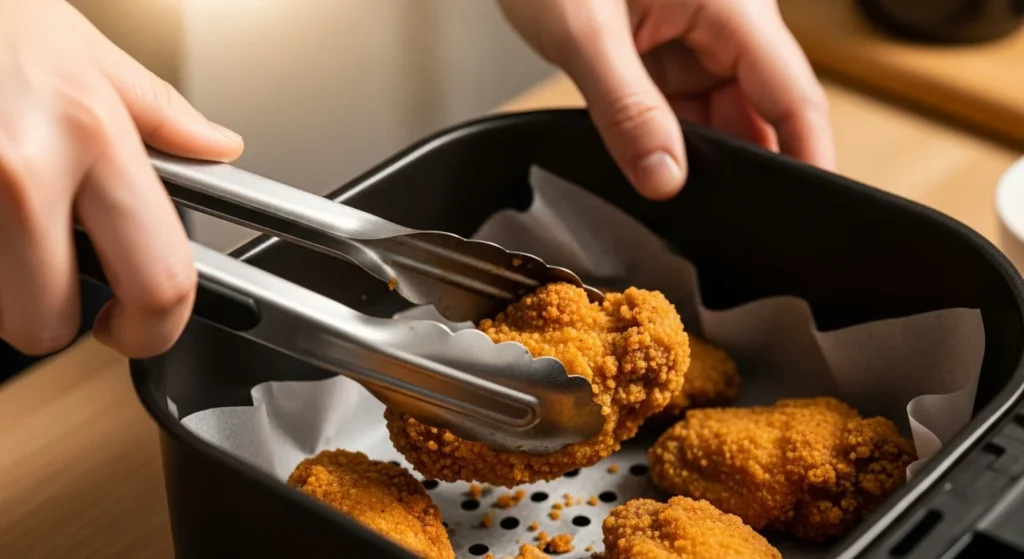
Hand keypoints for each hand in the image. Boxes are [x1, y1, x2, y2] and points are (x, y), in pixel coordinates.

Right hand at [0, 0, 242, 357]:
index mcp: (93, 136)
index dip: (155, 329)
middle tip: (57, 284)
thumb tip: (219, 147)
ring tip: (5, 226)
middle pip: (47, 325)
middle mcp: (21, 172)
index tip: (141, 327)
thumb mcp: (86, 53)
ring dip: (0, 288)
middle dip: (54, 318)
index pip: (158, 280)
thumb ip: (160, 115)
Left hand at [499, 0, 834, 199]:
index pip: (794, 94)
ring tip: (655, 172)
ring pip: (718, 117)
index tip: (805, 213)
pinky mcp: (667, 53)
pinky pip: (681, 109)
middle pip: (760, 112)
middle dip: (736, 167)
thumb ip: (626, 108)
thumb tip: (664, 178)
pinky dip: (664, 138)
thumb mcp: (584, 33)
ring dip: (692, 153)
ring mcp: (697, 39)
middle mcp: (727, 21)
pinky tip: (642, 155)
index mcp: (732, 3)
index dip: (807, 157)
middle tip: (706, 217)